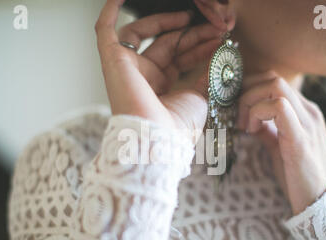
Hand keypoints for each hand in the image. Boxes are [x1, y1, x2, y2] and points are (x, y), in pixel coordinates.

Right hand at [95, 0, 223, 135]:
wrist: (158, 140)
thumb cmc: (178, 127)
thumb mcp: (202, 97)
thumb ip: (208, 75)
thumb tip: (218, 56)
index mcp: (161, 87)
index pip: (180, 57)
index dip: (199, 46)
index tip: (220, 38)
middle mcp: (143, 76)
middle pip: (166, 43)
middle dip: (191, 34)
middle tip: (214, 26)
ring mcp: (126, 68)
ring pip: (142, 33)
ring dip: (165, 22)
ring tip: (189, 16)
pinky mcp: (111, 61)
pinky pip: (105, 30)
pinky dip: (111, 11)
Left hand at [237, 71, 325, 215]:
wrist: (321, 202)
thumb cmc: (299, 176)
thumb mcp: (280, 147)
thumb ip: (268, 130)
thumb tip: (250, 120)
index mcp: (304, 111)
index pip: (274, 81)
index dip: (249, 88)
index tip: (234, 108)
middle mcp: (308, 111)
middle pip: (272, 78)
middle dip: (246, 91)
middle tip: (235, 116)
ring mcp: (307, 122)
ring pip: (275, 86)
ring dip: (250, 101)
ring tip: (243, 124)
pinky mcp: (301, 138)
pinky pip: (279, 108)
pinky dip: (258, 113)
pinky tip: (251, 131)